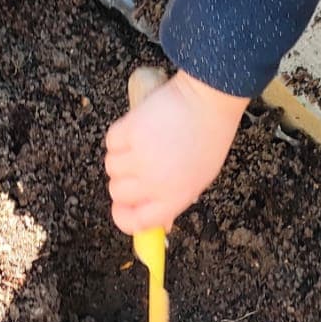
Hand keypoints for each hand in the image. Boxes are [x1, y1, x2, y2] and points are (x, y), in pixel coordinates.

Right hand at [105, 70, 248, 234]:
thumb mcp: (199, 179)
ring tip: (143, 143)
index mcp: (174, 197)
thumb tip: (157, 220)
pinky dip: (120, 136)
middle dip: (124, 181)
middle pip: (117, 193)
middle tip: (139, 166)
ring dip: (122, 157)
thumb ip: (174, 200)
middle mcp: (154, 182)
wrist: (209, 100)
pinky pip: (112, 142)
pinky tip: (139, 128)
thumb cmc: (209, 137)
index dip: (124, 216)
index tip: (122, 208)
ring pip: (111, 167)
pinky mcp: (130, 131)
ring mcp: (140, 156)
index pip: (136, 221)